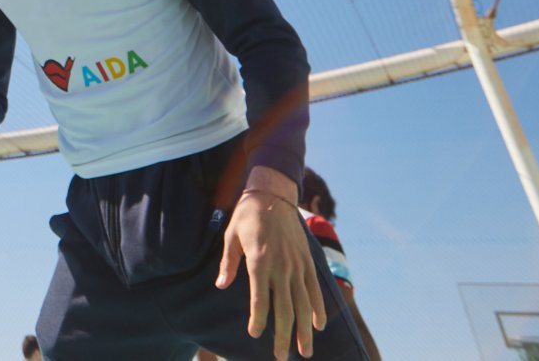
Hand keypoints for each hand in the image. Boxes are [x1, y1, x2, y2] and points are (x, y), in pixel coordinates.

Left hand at [217, 171, 325, 358]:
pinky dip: (318, 308)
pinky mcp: (307, 261)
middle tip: (279, 356)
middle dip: (282, 335)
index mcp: (259, 261)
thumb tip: (220, 285)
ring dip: (304, 330)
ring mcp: (297, 265)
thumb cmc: (247, 214)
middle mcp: (281, 266)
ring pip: (303, 304)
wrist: (273, 193)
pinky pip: (314, 289)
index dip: (258, 319)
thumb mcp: (230, 235)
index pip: (260, 299)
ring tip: (304, 351)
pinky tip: (318, 325)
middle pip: (285, 308)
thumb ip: (228, 263)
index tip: (255, 334)